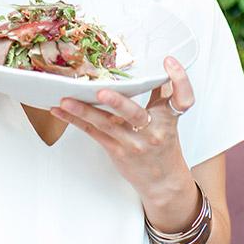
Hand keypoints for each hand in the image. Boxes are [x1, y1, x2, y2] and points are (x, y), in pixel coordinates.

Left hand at [50, 56, 194, 195]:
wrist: (163, 181)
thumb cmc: (164, 144)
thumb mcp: (168, 118)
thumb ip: (162, 91)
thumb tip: (157, 65)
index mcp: (168, 118)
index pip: (182, 99)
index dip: (179, 79)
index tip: (169, 61)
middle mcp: (151, 131)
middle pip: (135, 114)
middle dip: (118, 103)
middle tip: (101, 92)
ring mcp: (132, 142)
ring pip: (106, 124)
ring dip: (83, 110)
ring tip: (66, 99)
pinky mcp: (115, 150)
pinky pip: (92, 132)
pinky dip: (75, 120)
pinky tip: (60, 110)